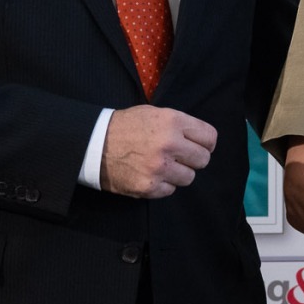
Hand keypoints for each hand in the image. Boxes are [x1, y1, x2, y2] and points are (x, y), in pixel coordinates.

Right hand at [101, 106, 216, 198]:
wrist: (93, 144)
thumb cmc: (125, 126)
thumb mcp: (154, 113)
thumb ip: (180, 124)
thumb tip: (202, 139)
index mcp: (173, 122)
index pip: (209, 137)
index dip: (206, 143)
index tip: (200, 146)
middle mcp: (169, 145)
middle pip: (203, 160)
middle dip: (193, 159)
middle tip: (180, 157)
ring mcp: (159, 168)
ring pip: (189, 177)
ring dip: (178, 173)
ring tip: (162, 165)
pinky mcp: (148, 187)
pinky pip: (170, 190)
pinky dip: (163, 184)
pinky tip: (150, 174)